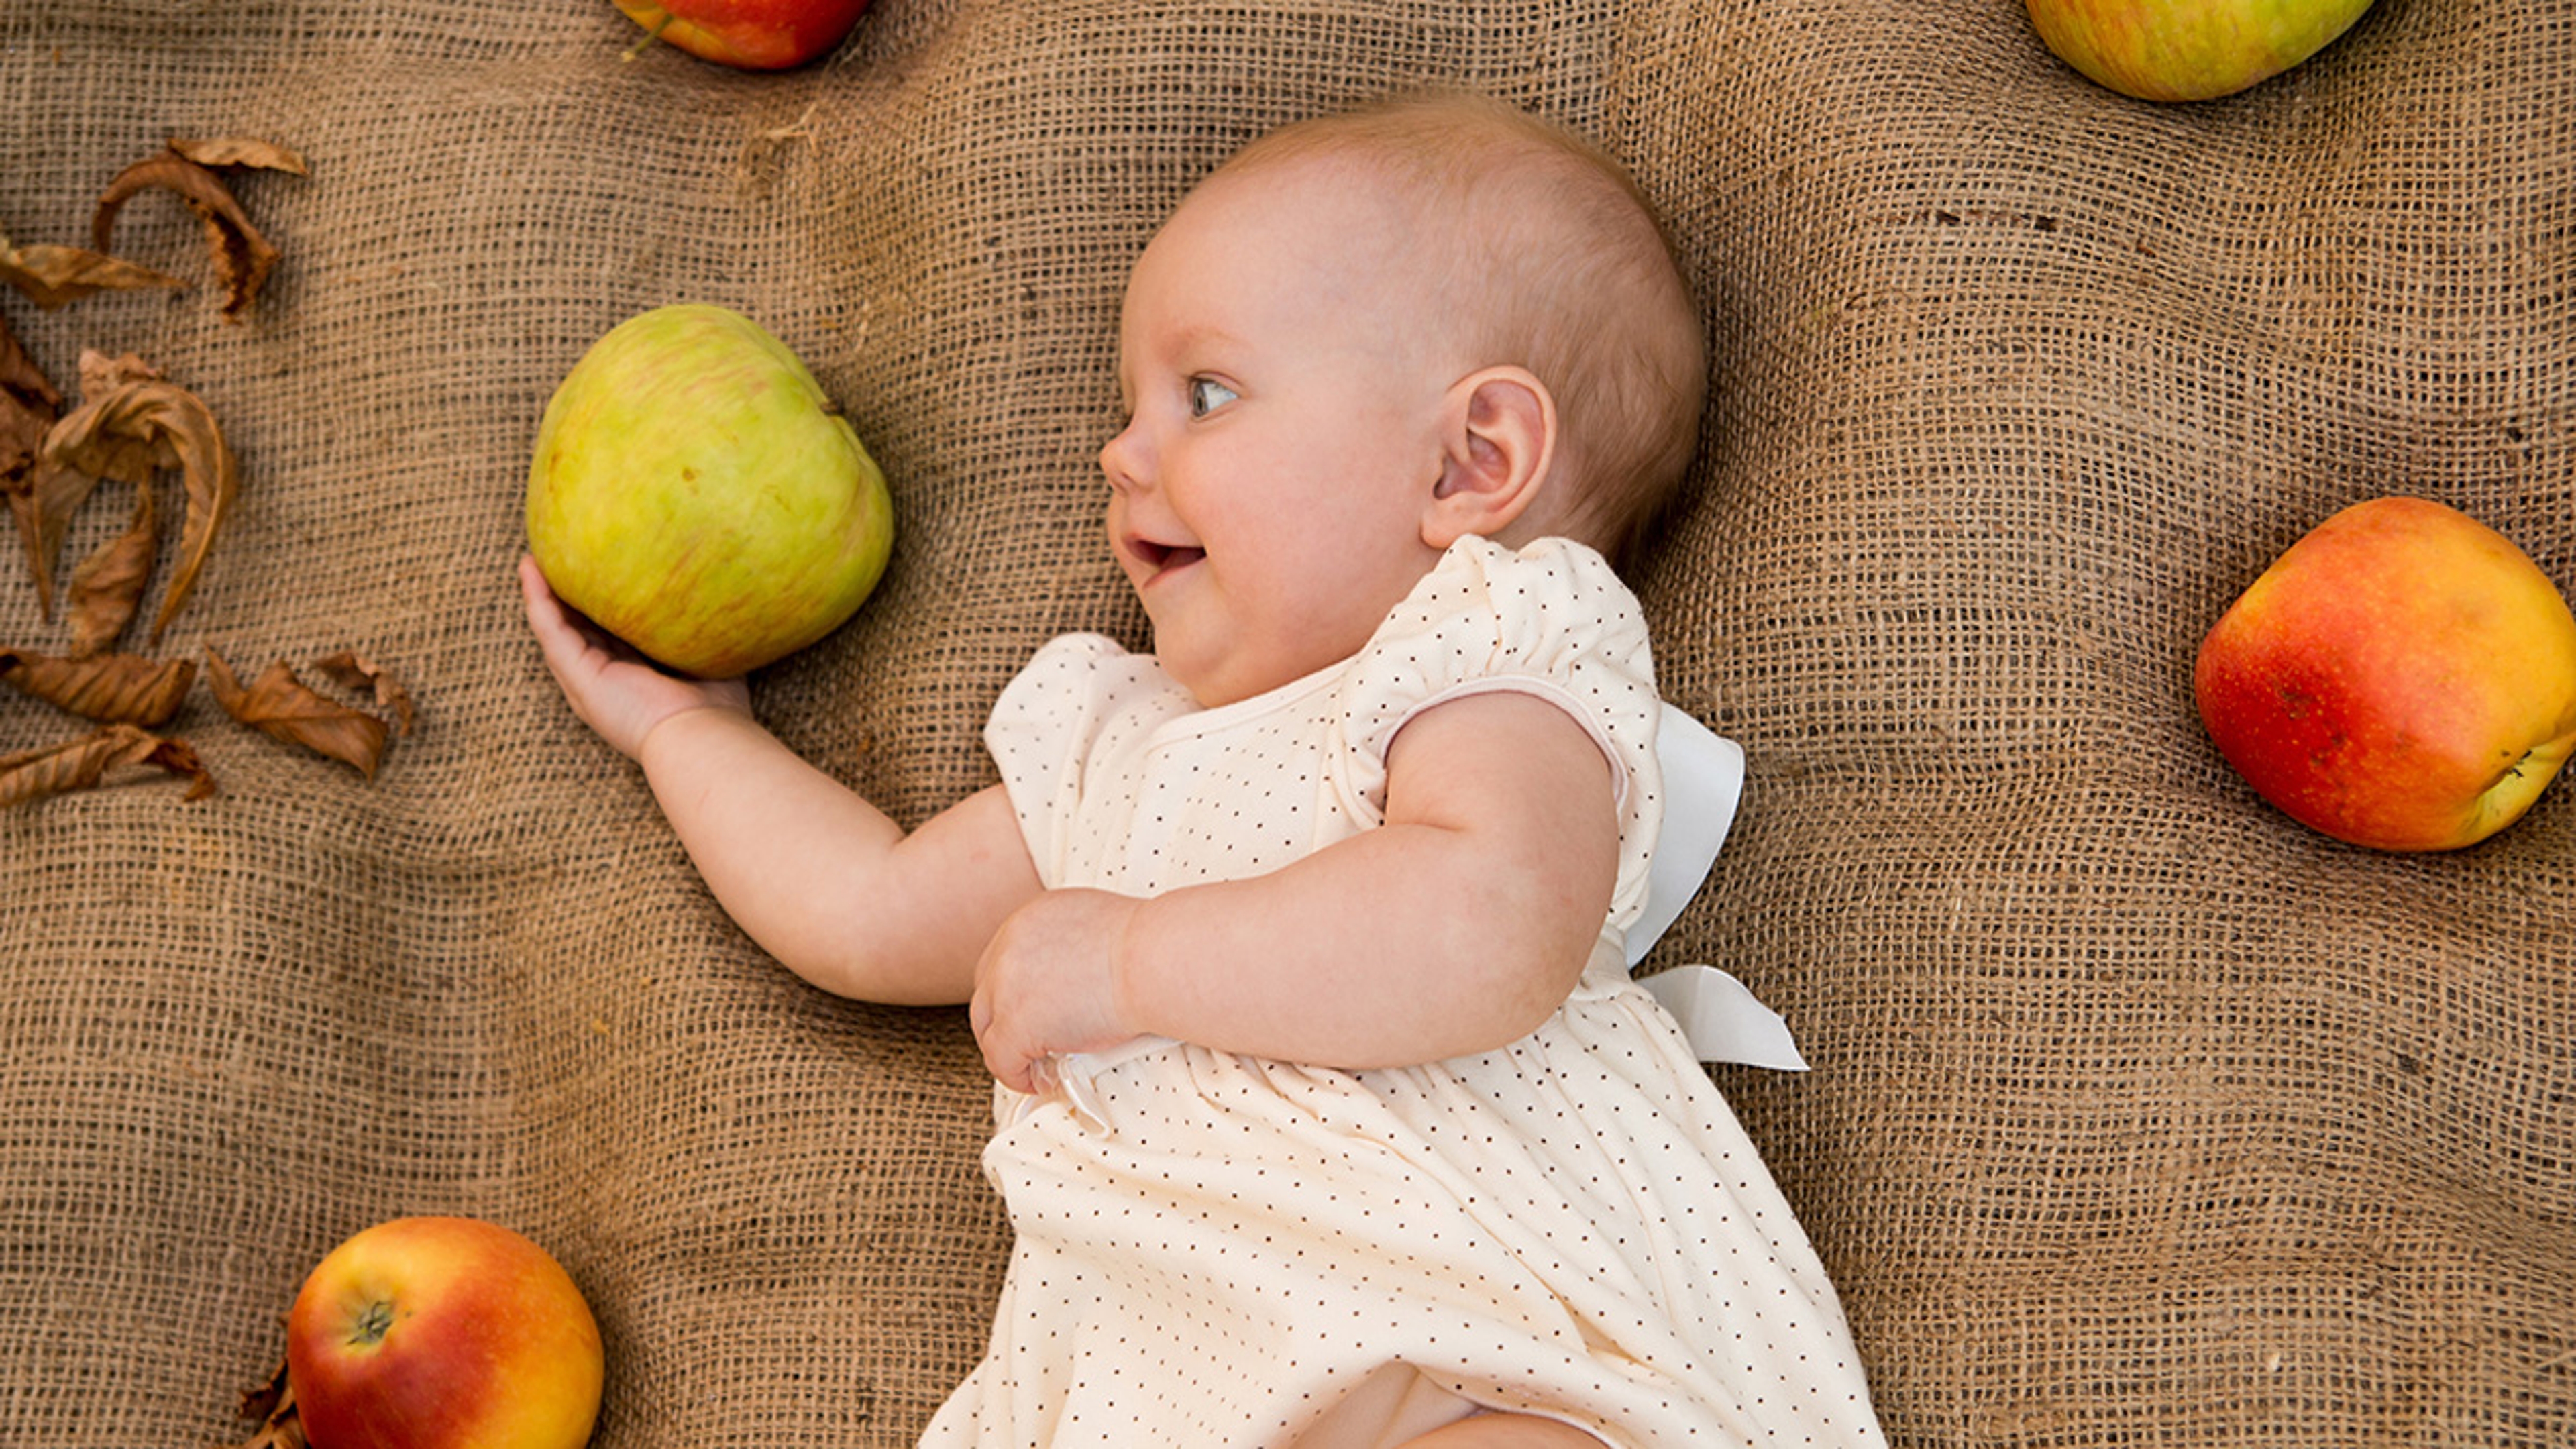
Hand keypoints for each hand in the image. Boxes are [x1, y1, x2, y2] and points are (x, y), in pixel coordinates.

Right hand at [519, 554, 749, 758]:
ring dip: (542, 590)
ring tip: (533, 555)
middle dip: (564, 594)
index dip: (599, 604)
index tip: (598, 568)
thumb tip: (714, 594)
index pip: (610, 634)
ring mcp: (587, 682)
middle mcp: (606, 681)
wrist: (700, 737)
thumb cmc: (717, 707)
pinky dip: (537, 599)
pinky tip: (530, 568)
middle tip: (556, 555)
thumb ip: (701, 630)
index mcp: (635, 678)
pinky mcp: (578, 677)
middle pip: (577, 629)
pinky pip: (550, 630)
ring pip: (556, 627)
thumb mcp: (706, 656)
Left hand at [970, 887, 1143, 1094]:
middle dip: (1004, 1022)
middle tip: (1031, 1045)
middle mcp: (1010, 944)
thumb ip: (1073, 950)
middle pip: (987, 992)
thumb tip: (1075, 985)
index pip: (1004, 961)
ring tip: (1037, 1068)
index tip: (1036, 1015)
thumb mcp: (1097, 930)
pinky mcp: (1016, 1023)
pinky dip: (1018, 1076)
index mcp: (1033, 917)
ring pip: (988, 1029)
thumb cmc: (1150, 949)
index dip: (1015, 994)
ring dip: (1009, 1051)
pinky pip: (1001, 1060)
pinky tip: (1042, 1083)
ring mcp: (1007, 984)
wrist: (1155, 961)